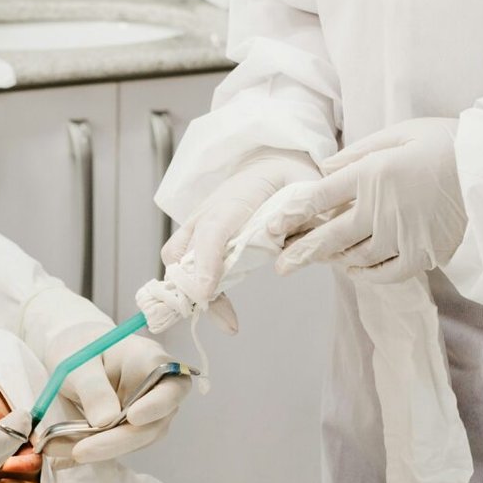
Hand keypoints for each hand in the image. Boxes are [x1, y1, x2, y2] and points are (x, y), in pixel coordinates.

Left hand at [22, 281, 189, 465]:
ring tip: (71, 451)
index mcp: (150, 360)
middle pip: (153, 423)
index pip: (170, 387)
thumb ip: (93, 388)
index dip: (157, 405)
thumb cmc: (80, 347)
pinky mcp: (131, 429)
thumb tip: (105, 421)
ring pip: (137, 440)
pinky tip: (69, 450)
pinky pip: (119, 444)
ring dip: (105, 450)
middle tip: (82, 450)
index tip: (133, 418)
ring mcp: (147, 412)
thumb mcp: (78, 362)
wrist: (72, 353)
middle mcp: (157, 389)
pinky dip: (95, 449)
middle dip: (119, 440)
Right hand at [160, 151, 324, 313]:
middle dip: (192, 288)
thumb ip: (301, 214)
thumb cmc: (288, 177)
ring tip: (227, 321)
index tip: (205, 293)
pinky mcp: (199, 238)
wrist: (271, 161)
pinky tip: (224, 313)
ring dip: (192, 294)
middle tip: (226, 320)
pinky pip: (185, 267)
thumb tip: (293, 242)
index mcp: (237, 196)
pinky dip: (197, 291)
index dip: (206, 261)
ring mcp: (199, 225)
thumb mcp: (304, 186)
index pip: (213, 229)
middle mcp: (209, 212)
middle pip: (183, 251)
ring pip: (177, 261)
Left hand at [275, 118, 464, 281]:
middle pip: (330, 237)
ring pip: (356, 257)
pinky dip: (366, 274)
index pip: (320, 197)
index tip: (273, 226)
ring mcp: (402, 235)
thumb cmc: (445, 142)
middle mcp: (381, 209)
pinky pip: (386, 273)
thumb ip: (358, 152)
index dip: (292, 213)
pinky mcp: (423, 254)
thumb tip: (324, 168)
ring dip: (335, 260)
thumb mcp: (399, 132)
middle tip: (281, 265)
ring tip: (322, 259)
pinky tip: (355, 270)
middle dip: (301, 253)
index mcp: (372, 174)